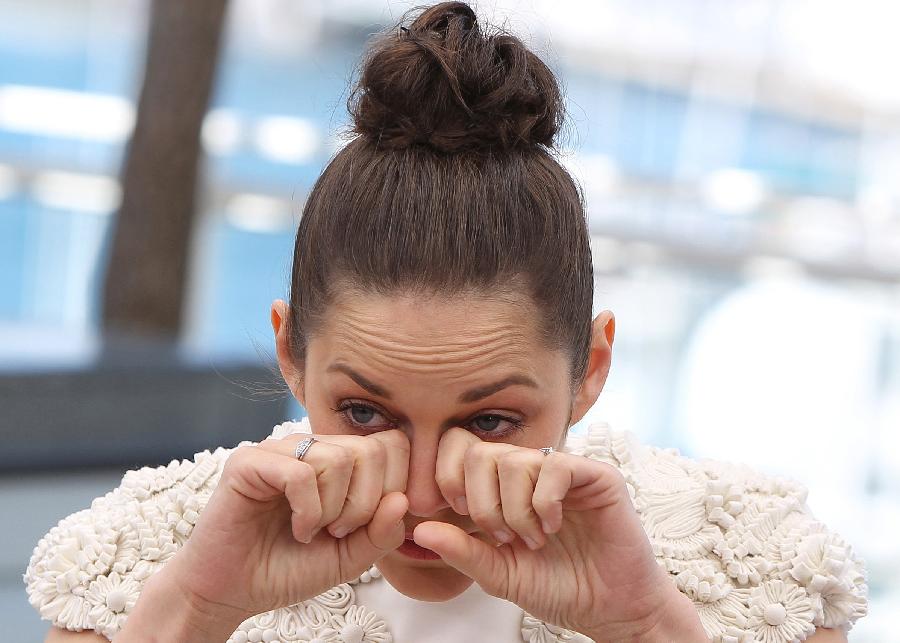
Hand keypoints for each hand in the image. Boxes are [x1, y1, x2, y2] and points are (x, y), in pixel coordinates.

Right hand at [160, 428, 409, 624]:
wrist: (233, 590)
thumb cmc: (290, 568)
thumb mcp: (350, 557)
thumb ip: (381, 532)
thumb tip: (402, 500)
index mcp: (338, 458)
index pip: (391, 444)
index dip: (392, 487)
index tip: (368, 525)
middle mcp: (310, 445)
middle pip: (369, 450)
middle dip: (364, 503)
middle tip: (339, 531)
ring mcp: (279, 449)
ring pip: (337, 459)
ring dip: (334, 509)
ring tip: (315, 531)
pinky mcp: (249, 461)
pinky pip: (300, 474)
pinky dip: (308, 511)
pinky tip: (299, 529)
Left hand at [413, 427, 694, 640]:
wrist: (609, 610)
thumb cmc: (558, 589)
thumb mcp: (499, 574)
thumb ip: (462, 550)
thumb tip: (419, 530)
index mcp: (503, 487)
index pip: (461, 451)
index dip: (452, 480)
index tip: (463, 518)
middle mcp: (531, 472)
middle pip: (482, 453)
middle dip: (483, 502)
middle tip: (502, 536)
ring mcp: (563, 471)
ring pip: (516, 461)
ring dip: (516, 509)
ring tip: (533, 539)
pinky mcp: (596, 475)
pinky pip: (555, 466)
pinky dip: (544, 502)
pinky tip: (552, 526)